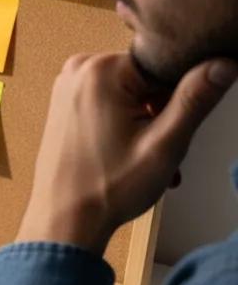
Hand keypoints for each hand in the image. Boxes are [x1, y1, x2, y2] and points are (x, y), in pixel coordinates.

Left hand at [17, 53, 237, 253]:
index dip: (178, 98)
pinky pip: (109, 103)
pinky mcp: (64, 104)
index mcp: (102, 70)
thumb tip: (223, 63)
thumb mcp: (165, 144)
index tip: (173, 129)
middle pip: (147, 80)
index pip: (166, 66)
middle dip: (161, 114)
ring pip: (131, 93)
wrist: (63, 220)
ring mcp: (67, 86)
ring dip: (146, 124)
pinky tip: (127, 155)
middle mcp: (79, 69)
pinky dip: (125, 125)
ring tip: (144, 159)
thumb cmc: (107, 189)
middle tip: (158, 150)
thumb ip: (195, 99)